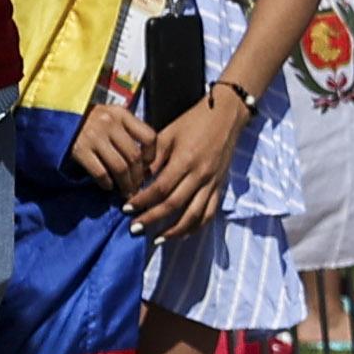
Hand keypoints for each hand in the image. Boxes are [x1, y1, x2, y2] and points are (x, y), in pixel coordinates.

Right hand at [66, 102, 153, 191]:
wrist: (57, 115)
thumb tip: (144, 161)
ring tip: (126, 192)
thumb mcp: (110, 116)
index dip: (151, 156)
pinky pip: (100, 172)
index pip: (149, 137)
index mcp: (121, 114)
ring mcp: (93, 136)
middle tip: (137, 187)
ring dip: (125, 184)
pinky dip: (107, 183)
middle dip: (138, 177)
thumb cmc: (88, 119)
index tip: (147, 167)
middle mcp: (109, 123)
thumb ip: (127, 130)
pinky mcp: (79, 150)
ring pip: (120, 167)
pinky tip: (108, 186)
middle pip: (134, 156)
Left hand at [120, 93, 246, 239]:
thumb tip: (137, 180)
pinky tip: (182, 234)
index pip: (160, 188)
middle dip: (152, 219)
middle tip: (134, 228)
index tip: (126, 208)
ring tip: (157, 238)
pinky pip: (209, 213)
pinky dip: (196, 227)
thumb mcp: (168, 134)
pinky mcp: (220, 186)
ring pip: (194, 215)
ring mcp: (212, 183)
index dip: (142, 201)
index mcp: (185, 160)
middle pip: (174, 205)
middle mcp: (200, 175)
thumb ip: (153, 158)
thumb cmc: (193, 121)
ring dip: (174, 230)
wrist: (226, 115)